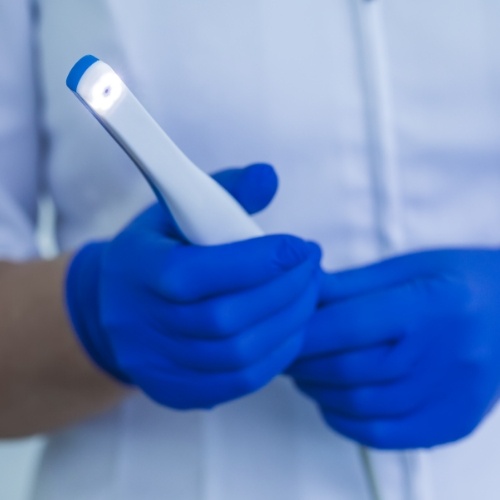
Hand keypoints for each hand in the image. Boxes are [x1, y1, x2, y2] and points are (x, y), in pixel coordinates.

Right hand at [66, 163, 321, 409]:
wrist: (114, 307)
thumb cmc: (157, 251)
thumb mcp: (177, 210)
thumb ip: (225, 191)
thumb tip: (269, 177)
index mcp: (136, 269)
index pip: (196, 273)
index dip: (256, 262)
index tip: (299, 246)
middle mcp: (139, 324)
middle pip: (224, 319)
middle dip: (284, 291)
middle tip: (312, 267)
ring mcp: (156, 365)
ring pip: (238, 355)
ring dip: (288, 323)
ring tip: (309, 294)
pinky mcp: (175, 391)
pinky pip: (238, 383)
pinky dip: (276, 356)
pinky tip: (292, 328)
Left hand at [288, 249, 499, 448]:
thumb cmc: (461, 280)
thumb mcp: (408, 267)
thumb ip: (350, 285)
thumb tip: (301, 293)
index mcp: (430, 305)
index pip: (348, 325)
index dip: (304, 331)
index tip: (283, 330)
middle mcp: (445, 355)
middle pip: (348, 369)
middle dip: (303, 362)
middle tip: (287, 352)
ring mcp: (452, 396)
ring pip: (359, 405)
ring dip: (318, 391)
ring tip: (306, 373)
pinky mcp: (453, 424)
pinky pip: (383, 435)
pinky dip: (344, 421)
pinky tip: (333, 401)